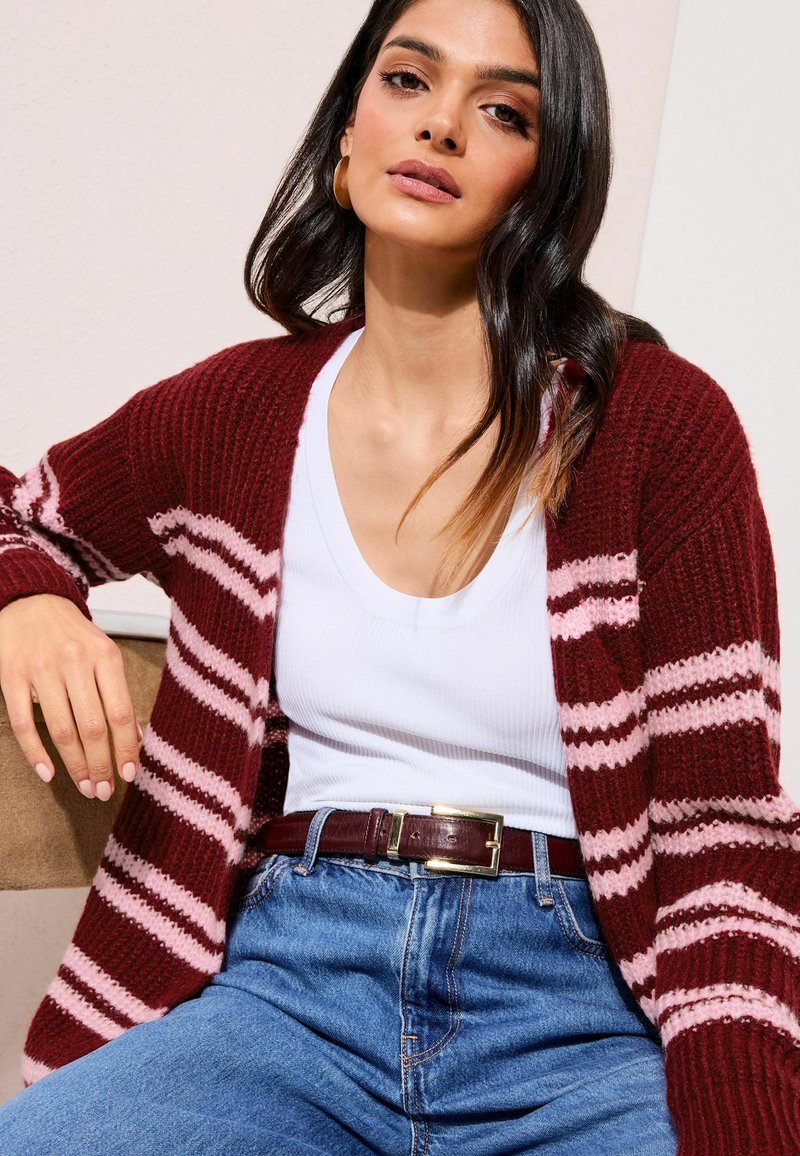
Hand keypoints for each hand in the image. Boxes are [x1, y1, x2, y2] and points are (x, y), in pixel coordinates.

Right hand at [0, 593, 141, 800]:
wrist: (31, 602)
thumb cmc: (74, 636)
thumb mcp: (104, 655)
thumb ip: (116, 694)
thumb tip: (133, 740)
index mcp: (104, 655)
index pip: (120, 712)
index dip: (125, 748)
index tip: (128, 775)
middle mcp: (74, 661)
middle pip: (92, 726)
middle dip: (100, 765)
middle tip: (103, 791)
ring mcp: (41, 669)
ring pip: (62, 729)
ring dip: (74, 765)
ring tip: (84, 786)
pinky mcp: (11, 676)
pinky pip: (24, 723)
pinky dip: (36, 752)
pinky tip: (48, 773)